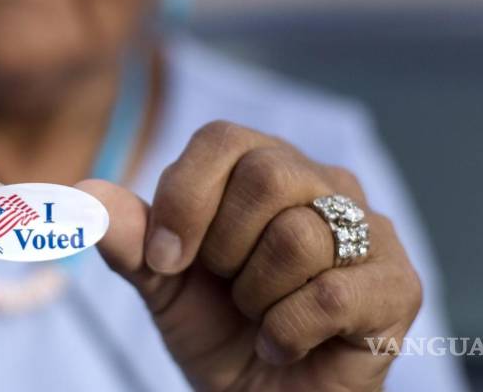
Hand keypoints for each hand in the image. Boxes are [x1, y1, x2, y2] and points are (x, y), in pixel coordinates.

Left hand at [79, 121, 421, 391]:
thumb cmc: (216, 328)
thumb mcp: (159, 281)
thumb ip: (129, 236)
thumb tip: (85, 196)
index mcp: (264, 164)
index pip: (221, 139)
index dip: (184, 198)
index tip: (165, 261)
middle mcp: (324, 182)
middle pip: (266, 175)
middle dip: (223, 249)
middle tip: (226, 289)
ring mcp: (370, 230)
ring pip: (298, 238)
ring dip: (256, 298)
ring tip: (259, 316)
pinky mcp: (398, 285)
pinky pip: (331, 295)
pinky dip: (286, 332)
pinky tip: (283, 344)